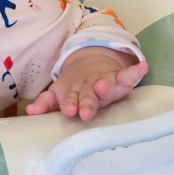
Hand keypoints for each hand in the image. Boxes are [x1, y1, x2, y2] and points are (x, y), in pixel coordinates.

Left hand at [26, 49, 147, 121]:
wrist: (90, 62)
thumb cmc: (74, 87)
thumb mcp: (59, 94)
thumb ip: (46, 102)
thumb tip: (30, 112)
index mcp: (74, 92)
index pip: (71, 100)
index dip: (70, 104)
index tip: (69, 110)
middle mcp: (89, 87)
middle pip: (89, 96)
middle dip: (87, 103)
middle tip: (85, 111)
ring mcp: (105, 81)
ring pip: (107, 84)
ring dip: (106, 85)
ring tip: (105, 85)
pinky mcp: (120, 77)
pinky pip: (129, 74)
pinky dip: (136, 71)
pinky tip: (143, 67)